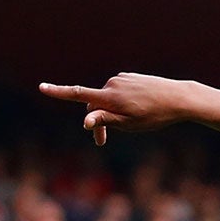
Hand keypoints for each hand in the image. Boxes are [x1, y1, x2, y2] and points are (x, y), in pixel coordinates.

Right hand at [39, 74, 199, 145]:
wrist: (178, 98)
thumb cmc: (155, 115)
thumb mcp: (130, 123)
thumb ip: (106, 120)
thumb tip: (85, 121)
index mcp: (110, 97)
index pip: (78, 94)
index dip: (58, 92)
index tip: (42, 87)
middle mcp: (112, 84)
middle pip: (93, 104)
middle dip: (95, 122)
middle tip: (101, 143)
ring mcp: (121, 79)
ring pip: (107, 98)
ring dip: (110, 111)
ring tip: (133, 120)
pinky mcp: (129, 77)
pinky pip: (118, 92)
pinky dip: (120, 102)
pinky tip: (139, 107)